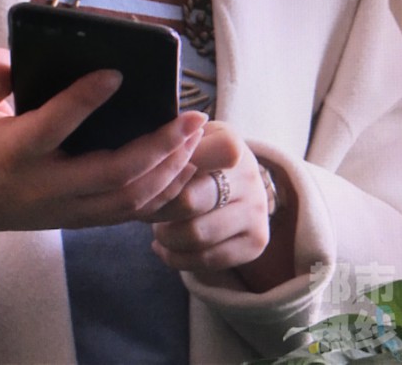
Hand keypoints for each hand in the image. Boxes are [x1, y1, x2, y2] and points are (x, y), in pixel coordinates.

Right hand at [0, 48, 207, 264]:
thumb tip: (8, 59)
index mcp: (12, 154)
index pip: (54, 126)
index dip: (86, 99)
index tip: (118, 72)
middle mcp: (45, 187)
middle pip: (113, 173)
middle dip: (160, 146)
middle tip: (193, 117)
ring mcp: (64, 210)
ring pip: (129, 199)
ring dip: (169, 171)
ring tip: (195, 139)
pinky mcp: (76, 220)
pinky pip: (126, 214)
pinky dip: (160, 195)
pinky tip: (182, 171)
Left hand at [150, 122, 270, 270]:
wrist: (237, 183)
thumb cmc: (200, 158)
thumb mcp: (188, 140)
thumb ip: (169, 144)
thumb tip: (147, 151)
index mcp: (229, 145)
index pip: (184, 164)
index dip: (160, 178)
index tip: (147, 180)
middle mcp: (250, 176)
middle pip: (187, 203)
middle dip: (157, 212)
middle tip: (144, 209)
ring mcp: (257, 211)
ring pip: (195, 235)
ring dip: (165, 236)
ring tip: (158, 227)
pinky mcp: (256, 242)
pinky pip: (205, 260)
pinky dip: (175, 257)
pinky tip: (164, 246)